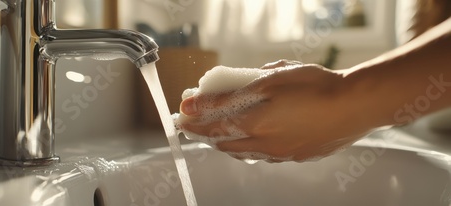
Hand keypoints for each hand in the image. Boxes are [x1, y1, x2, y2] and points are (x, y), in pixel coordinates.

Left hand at [179, 60, 372, 161]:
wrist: (355, 106)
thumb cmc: (317, 87)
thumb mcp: (271, 79)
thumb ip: (235, 91)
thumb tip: (210, 96)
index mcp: (255, 123)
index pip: (212, 124)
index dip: (194, 120)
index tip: (181, 116)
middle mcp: (264, 143)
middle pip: (223, 142)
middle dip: (204, 134)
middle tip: (194, 126)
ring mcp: (280, 153)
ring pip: (242, 152)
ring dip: (225, 143)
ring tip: (215, 136)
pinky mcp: (295, 157)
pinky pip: (264, 156)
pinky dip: (249, 148)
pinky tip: (250, 141)